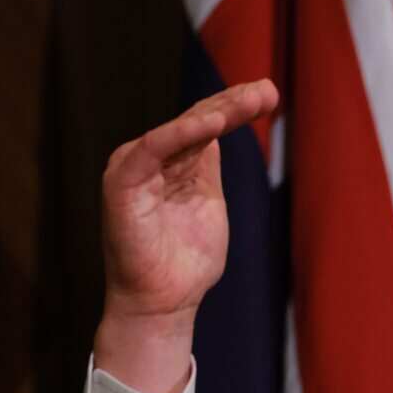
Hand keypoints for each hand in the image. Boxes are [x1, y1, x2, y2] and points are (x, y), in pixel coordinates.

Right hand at [93, 80, 278, 392]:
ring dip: (217, 112)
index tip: (269, 95)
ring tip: (250, 101)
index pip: (205, 124)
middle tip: (268, 90)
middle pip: (196, 120)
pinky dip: (180, 133)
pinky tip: (210, 122)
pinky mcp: (122, 183)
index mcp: (170, 162)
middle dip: (234, 103)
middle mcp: (150, 158)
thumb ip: (207, 168)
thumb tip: (220, 125)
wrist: (164, 303)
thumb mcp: (208, 203)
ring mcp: (135, 168)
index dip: (236, 107)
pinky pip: (152, 149)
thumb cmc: (186, 262)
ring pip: (180, 129)